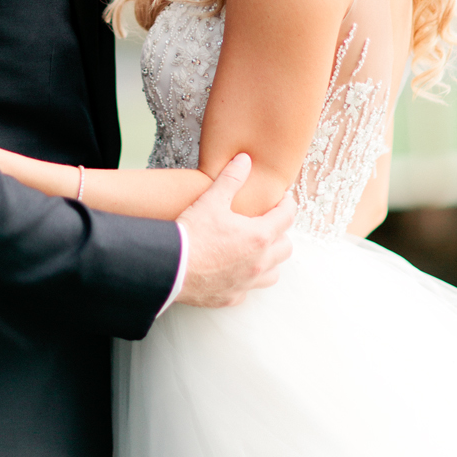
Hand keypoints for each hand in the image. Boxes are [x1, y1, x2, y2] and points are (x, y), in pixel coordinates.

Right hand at [175, 153, 294, 307]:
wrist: (170, 268)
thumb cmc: (192, 233)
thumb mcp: (212, 200)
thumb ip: (231, 178)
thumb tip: (244, 159)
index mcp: (259, 236)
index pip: (287, 217)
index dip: (287, 205)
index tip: (282, 200)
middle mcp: (259, 262)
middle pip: (285, 247)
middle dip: (280, 232)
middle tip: (267, 222)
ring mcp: (247, 283)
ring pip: (273, 272)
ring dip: (270, 259)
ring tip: (256, 248)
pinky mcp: (232, 297)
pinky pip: (250, 288)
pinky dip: (248, 278)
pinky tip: (235, 268)